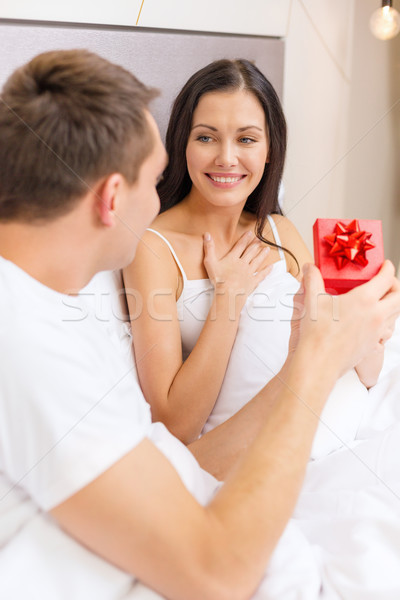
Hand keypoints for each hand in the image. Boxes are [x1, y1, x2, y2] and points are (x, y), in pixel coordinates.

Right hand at [203, 231, 271, 308]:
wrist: (229, 293)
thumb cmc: (219, 279)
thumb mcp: (210, 262)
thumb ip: (209, 248)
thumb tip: (207, 234)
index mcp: (233, 259)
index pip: (240, 246)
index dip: (245, 239)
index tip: (250, 233)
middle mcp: (242, 264)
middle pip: (250, 252)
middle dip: (255, 245)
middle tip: (260, 239)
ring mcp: (249, 273)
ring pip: (257, 261)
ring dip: (262, 255)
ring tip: (266, 249)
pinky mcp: (252, 282)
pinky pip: (261, 275)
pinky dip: (266, 271)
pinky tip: (271, 267)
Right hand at [297, 261, 399, 377]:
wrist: (319, 362)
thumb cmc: (316, 333)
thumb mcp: (312, 300)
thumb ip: (312, 279)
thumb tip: (310, 267)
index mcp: (364, 300)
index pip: (386, 278)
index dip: (387, 268)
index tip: (385, 265)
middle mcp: (376, 315)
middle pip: (398, 296)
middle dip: (395, 285)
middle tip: (386, 281)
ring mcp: (377, 331)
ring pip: (395, 313)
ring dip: (392, 303)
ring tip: (380, 299)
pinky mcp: (373, 344)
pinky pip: (387, 329)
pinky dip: (384, 320)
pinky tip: (371, 319)